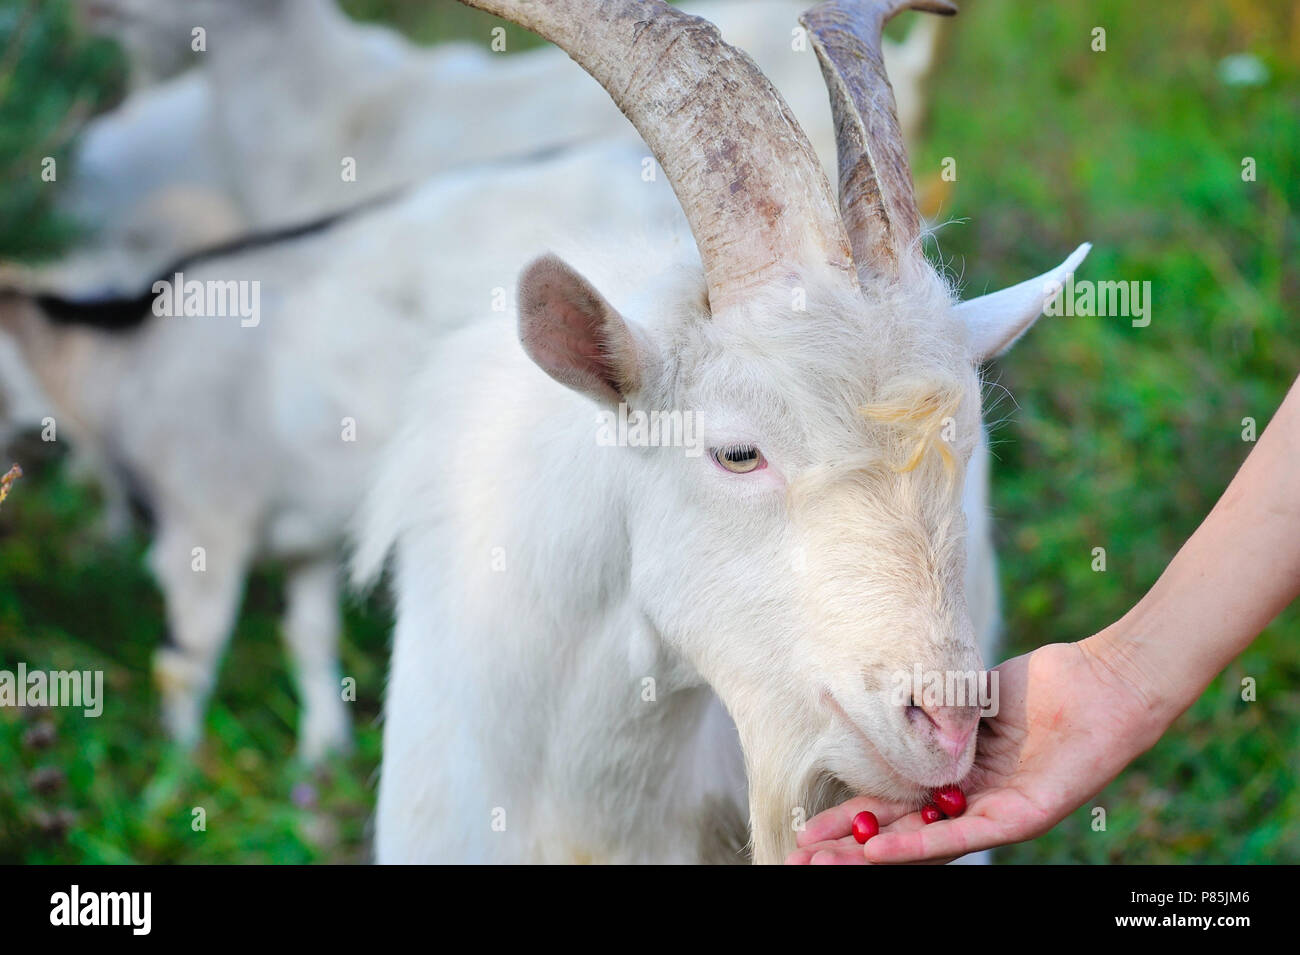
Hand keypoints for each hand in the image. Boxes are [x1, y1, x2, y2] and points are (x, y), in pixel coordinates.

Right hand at [786, 638, 1164, 863]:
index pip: (891, 806)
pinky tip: (878, 850)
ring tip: (822, 865)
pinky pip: (963, 836)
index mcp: (954, 778)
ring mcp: (995, 813)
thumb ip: (927, 723)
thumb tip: (873, 725)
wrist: (1101, 681)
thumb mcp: (964, 698)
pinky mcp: (1023, 816)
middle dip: (845, 850)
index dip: (848, 821)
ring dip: (870, 857)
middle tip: (798, 860)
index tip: (806, 830)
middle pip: (898, 833)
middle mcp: (970, 804)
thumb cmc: (1038, 684)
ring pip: (923, 844)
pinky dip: (918, 843)